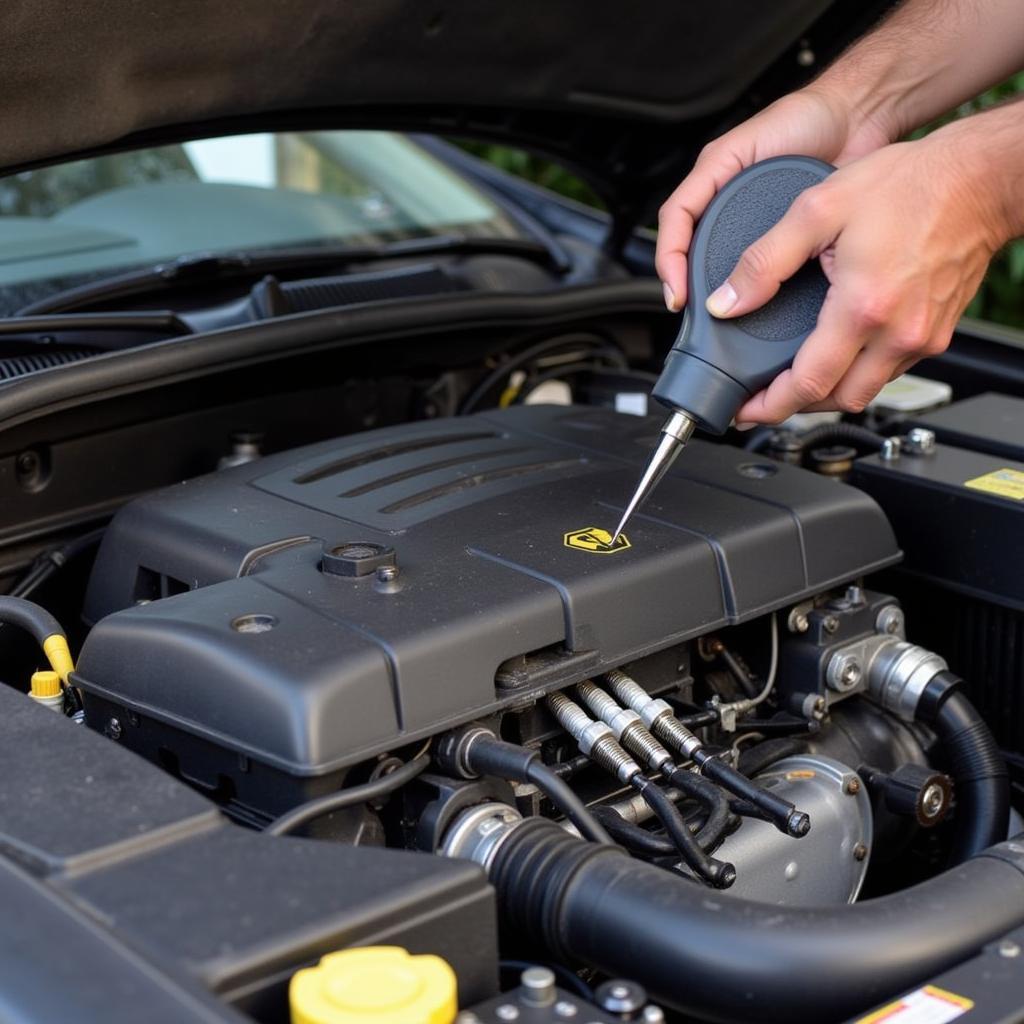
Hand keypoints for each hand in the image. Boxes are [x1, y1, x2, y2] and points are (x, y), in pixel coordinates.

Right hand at [656, 86, 894, 311]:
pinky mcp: (789, 236)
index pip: (674, 224)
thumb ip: (711, 182)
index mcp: (713, 181)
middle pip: (694, 250)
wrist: (856, 120)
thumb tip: (690, 232)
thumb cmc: (804, 118)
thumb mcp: (740, 146)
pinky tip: (756, 295)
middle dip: (687, 281)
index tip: (677, 291)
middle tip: (691, 307)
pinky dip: (756, 283)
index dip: (669, 260)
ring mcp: (758, 223)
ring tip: (718, 309)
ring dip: (718, 286)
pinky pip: (767, 266)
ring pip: (726, 263)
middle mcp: (731, 204)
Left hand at [705, 126, 1004, 423]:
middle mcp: (898, 333)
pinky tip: (839, 353)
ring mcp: (923, 338)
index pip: (808, 384)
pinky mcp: (937, 335)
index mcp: (863, 307)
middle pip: (837, 401)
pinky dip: (858, 373)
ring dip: (828, 392)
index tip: (744, 411)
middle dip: (794, 406)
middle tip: (764, 398)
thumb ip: (763, 262)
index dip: (769, 407)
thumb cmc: (912, 185)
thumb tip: (725, 302)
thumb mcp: (817, 210)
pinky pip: (889, 372)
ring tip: (795, 378)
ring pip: (865, 391)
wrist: (980, 179)